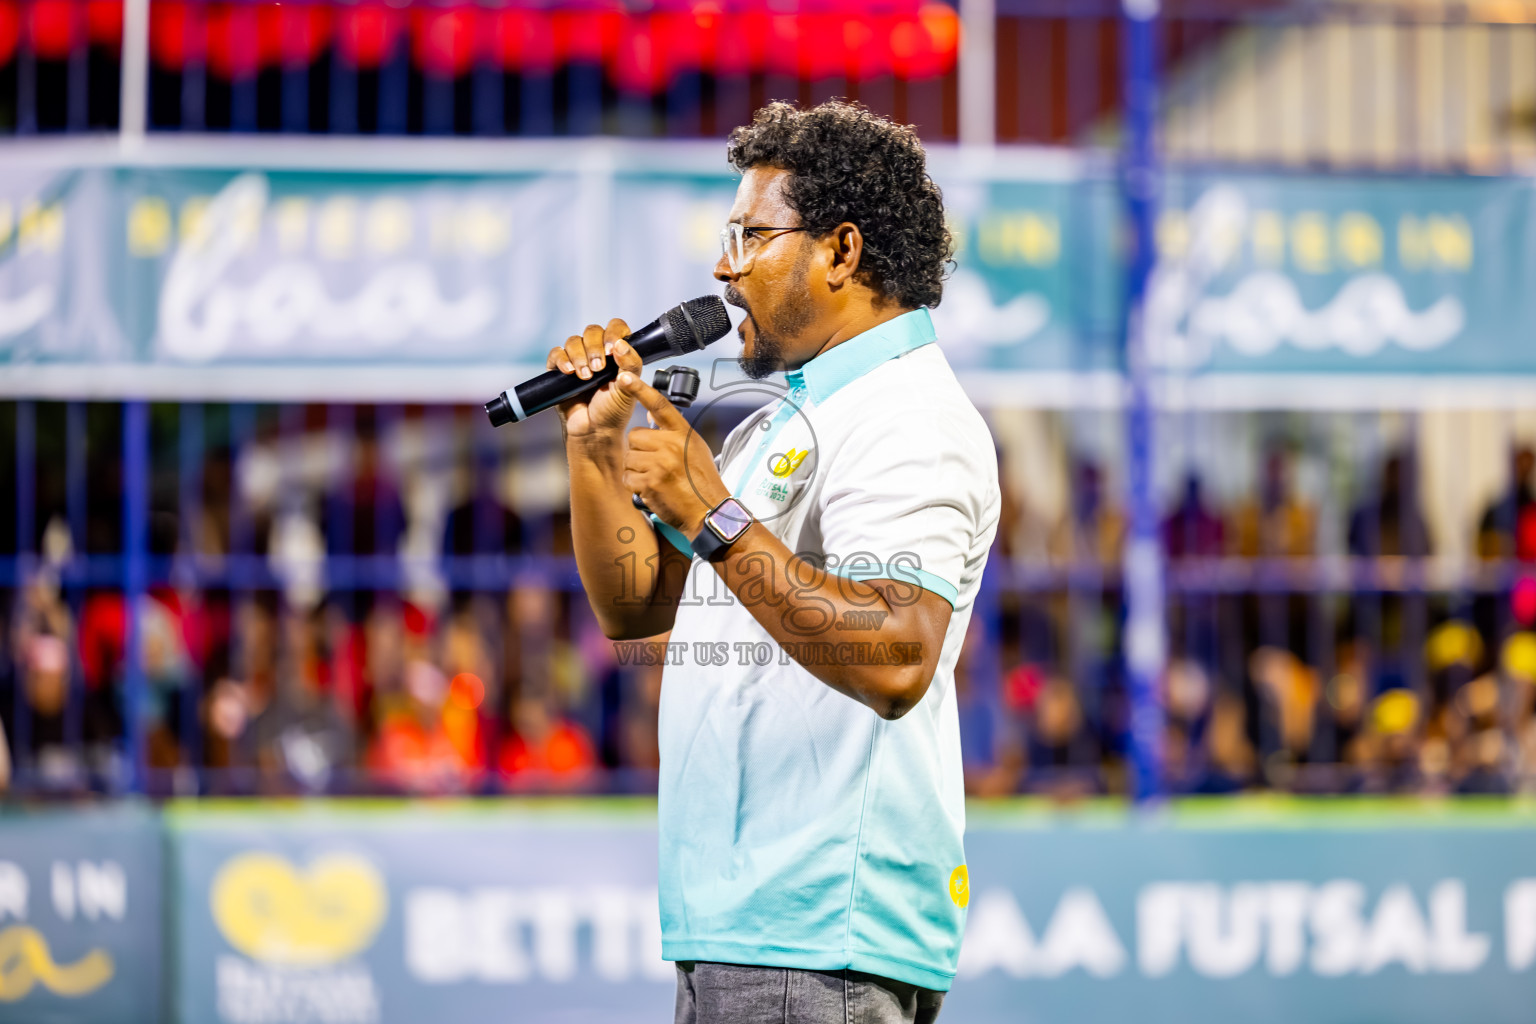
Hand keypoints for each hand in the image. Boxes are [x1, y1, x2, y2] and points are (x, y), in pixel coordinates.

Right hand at [547, 320, 644, 440]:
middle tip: (599, 368)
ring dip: (579, 356)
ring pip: (574, 341)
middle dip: (594, 348)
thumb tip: (621, 343)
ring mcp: (578, 360)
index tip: (612, 349)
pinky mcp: (560, 370)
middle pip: (592, 331)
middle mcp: (597, 353)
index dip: (612, 332)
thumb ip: (631, 363)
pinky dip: (562, 360)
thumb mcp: (630, 387)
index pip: (615, 327)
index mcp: (617, 354)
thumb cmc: (614, 412)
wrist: (595, 431)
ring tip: (586, 376)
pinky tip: (569, 372)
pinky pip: (556, 353)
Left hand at [619, 370, 730, 536]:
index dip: (639, 389)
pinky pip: (629, 478)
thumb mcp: (694, 448)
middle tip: (656, 465)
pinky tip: (653, 490)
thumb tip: (649, 409)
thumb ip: (672, 430)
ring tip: (658, 479)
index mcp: (682, 434)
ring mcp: (660, 463)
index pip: (659, 404)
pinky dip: (636, 487)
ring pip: (629, 458)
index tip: (624, 376)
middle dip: (639, 451)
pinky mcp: (651, 482)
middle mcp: (671, 445)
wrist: (709, 512)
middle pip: (634, 436)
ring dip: (637, 470)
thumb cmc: (702, 482)